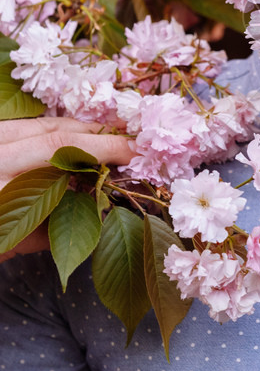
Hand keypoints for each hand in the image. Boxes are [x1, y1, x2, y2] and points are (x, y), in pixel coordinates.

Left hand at [0, 118, 134, 262]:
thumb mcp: (9, 246)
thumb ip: (55, 227)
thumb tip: (101, 208)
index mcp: (1, 173)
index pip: (60, 147)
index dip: (103, 146)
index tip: (135, 151)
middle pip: (55, 128)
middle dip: (98, 133)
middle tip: (132, 142)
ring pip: (42, 123)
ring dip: (80, 131)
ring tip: (111, 141)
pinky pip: (28, 128)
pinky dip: (56, 133)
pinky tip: (76, 144)